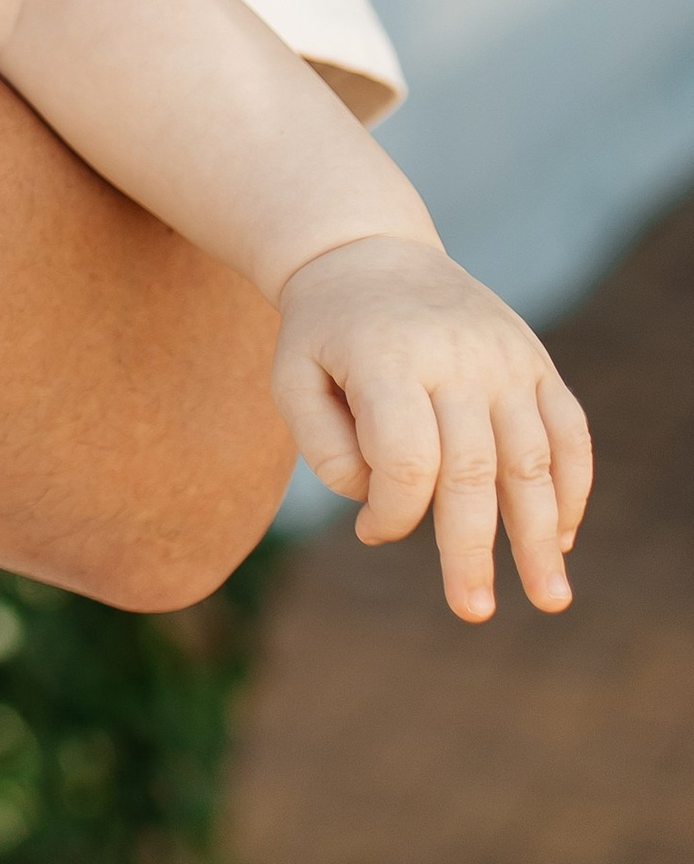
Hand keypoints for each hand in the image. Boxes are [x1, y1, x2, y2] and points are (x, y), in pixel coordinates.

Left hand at [272, 235, 593, 621]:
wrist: (371, 251)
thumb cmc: (325, 332)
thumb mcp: (291, 377)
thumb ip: (322, 447)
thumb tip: (379, 502)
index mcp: (390, 358)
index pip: (406, 459)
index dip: (394, 513)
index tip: (369, 533)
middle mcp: (457, 356)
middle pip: (474, 469)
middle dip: (474, 548)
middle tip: (472, 611)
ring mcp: (506, 357)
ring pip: (533, 457)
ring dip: (542, 533)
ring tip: (549, 597)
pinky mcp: (536, 361)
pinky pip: (568, 430)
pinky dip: (572, 487)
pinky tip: (561, 538)